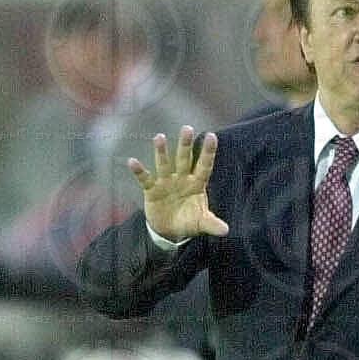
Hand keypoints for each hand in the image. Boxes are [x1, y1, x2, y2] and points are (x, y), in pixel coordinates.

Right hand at [128, 127, 228, 241]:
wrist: (169, 230)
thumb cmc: (188, 221)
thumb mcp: (200, 222)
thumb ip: (212, 223)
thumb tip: (226, 231)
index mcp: (196, 184)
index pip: (204, 166)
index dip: (208, 152)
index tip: (212, 136)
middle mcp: (182, 179)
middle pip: (184, 159)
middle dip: (185, 145)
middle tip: (187, 128)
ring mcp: (166, 182)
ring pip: (164, 164)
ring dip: (162, 152)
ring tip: (159, 137)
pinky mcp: (152, 190)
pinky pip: (145, 179)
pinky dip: (139, 171)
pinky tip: (132, 162)